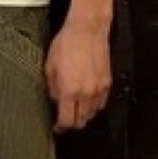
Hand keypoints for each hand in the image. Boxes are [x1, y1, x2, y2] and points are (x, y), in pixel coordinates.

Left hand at [44, 16, 111, 132]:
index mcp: (69, 90)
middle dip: (72, 123)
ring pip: (92, 114)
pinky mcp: (107, 82)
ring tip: (75, 109)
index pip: (67, 120)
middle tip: (65, 120)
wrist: (87, 30)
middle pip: (81, 121)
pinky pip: (101, 103)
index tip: (56, 127)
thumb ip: (53, 88)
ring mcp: (99, 89)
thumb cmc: (66, 44)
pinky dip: (94, 106)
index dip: (60, 128)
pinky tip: (87, 100)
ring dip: (83, 115)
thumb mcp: (50, 66)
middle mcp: (86, 93)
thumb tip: (56, 101)